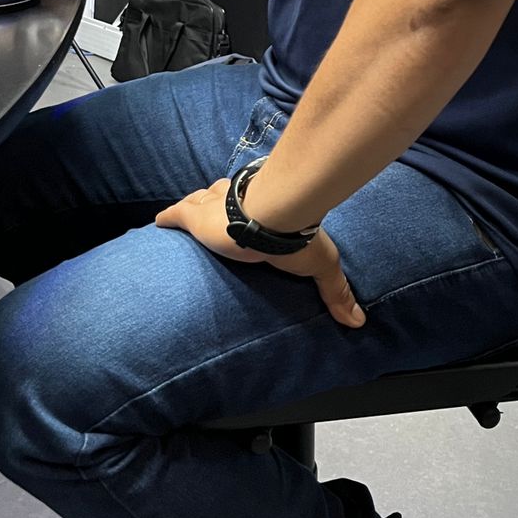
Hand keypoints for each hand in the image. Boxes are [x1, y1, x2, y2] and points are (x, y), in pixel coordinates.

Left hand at [155, 179, 365, 328]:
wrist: (268, 219)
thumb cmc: (293, 237)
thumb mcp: (317, 265)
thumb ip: (334, 291)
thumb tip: (359, 322)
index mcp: (265, 207)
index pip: (252, 201)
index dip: (246, 205)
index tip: (245, 213)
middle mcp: (237, 199)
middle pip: (222, 196)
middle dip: (217, 202)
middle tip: (214, 216)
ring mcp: (212, 206)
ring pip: (198, 200)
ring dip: (194, 206)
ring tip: (188, 219)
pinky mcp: (193, 217)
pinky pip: (174, 216)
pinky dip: (166, 219)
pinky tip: (158, 224)